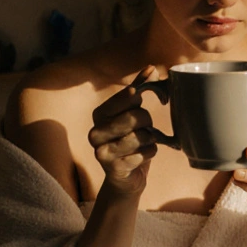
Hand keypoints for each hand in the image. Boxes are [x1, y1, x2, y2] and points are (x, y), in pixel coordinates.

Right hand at [88, 66, 158, 197]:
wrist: (126, 177)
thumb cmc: (131, 140)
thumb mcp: (133, 112)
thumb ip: (139, 89)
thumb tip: (151, 69)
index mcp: (99, 114)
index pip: (129, 95)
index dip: (141, 100)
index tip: (141, 103)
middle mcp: (95, 132)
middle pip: (136, 116)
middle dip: (147, 122)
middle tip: (144, 129)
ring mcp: (101, 152)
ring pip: (141, 136)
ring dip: (149, 140)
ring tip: (143, 143)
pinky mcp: (113, 168)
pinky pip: (144, 154)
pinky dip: (149, 154)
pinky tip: (141, 157)